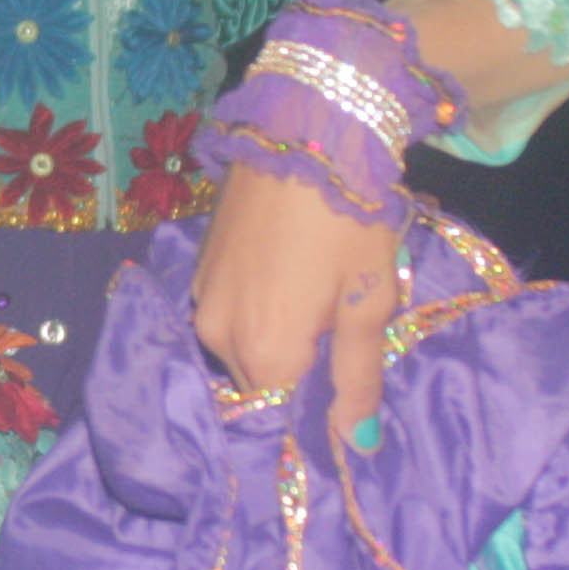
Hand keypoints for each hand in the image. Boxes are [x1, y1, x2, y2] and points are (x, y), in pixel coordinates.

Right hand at [191, 163, 411, 452]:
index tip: (351, 384)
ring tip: (318, 297)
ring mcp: (202, 299)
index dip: (322, 409)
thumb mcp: (369, 299)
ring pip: (242, 349)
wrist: (302, 126)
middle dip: (299, 373)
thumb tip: (356, 443)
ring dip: (277, 340)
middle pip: (261, 385)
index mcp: (265, 354)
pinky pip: (228, 313)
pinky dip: (257, 311)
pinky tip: (289, 275)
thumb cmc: (348, 216)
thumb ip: (358, 375)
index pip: (288, 416)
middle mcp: (220, 337)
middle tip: (342, 331)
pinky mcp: (200, 267)